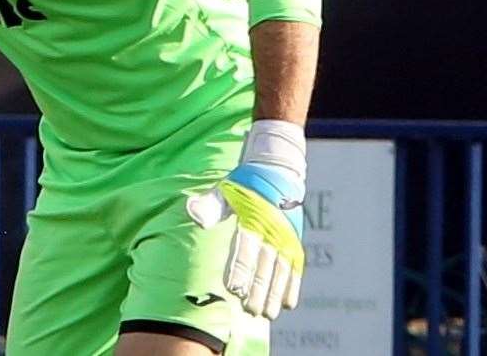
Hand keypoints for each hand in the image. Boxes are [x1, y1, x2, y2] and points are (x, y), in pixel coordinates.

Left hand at [187, 160, 304, 320]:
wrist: (276, 171)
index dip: (240, 269)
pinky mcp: (294, 242)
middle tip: (250, 310)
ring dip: (275, 293)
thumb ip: (210, 204)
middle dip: (258, 288)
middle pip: (264, 264)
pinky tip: (289, 304)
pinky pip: (295, 267)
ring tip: (268, 314)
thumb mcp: (225, 190)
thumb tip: (191, 211)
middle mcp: (271, 230)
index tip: (234, 289)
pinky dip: (293, 286)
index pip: (245, 248)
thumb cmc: (243, 185)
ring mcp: (285, 238)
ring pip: (281, 270)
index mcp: (252, 218)